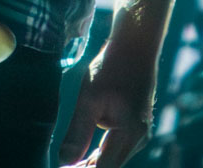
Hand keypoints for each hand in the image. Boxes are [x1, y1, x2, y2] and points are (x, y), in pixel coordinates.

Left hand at [56, 44, 155, 166]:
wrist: (135, 45)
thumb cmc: (112, 68)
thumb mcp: (89, 99)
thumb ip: (77, 133)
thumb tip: (64, 162)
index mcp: (129, 134)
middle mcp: (139, 139)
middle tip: (62, 167)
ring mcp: (140, 134)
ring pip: (113, 161)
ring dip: (92, 165)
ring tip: (69, 164)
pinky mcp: (137, 127)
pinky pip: (117, 150)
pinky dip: (100, 156)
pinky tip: (83, 156)